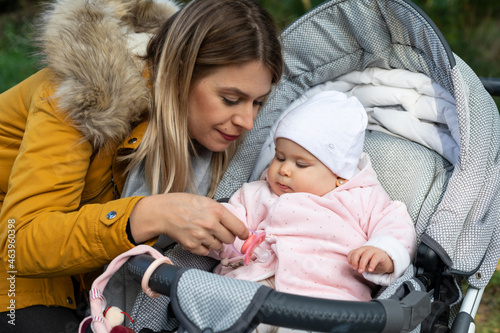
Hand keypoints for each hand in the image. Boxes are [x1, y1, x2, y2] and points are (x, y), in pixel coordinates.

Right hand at [129, 193, 248, 255]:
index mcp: (216, 211)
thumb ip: (220, 213)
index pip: (238, 227)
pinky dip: (204, 247)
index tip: (244, 235)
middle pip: (230, 239)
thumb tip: (234, 225)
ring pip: (219, 247)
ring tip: (205, 233)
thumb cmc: (184, 203)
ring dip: (215, 242)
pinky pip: (206, 252)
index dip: (243, 233)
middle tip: (220, 231)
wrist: (163, 212)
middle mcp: (210, 224)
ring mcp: (201, 236)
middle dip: (227, 237)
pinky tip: (198, 238)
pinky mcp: (192, 246)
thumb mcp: (206, 201)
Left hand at [347, 246, 393, 273]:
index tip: (352, 266)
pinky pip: (375, 258)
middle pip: (358, 252)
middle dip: (355, 261)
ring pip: (366, 255)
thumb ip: (358, 263)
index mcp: (361, 250)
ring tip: (361, 271)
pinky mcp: (381, 255)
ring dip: (362, 264)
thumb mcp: (364, 264)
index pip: (352, 252)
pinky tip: (370, 270)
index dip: (350, 259)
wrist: (386, 263)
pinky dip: (372, 264)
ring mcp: (374, 251)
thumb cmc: (373, 263)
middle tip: (355, 269)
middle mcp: (366, 249)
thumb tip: (353, 266)